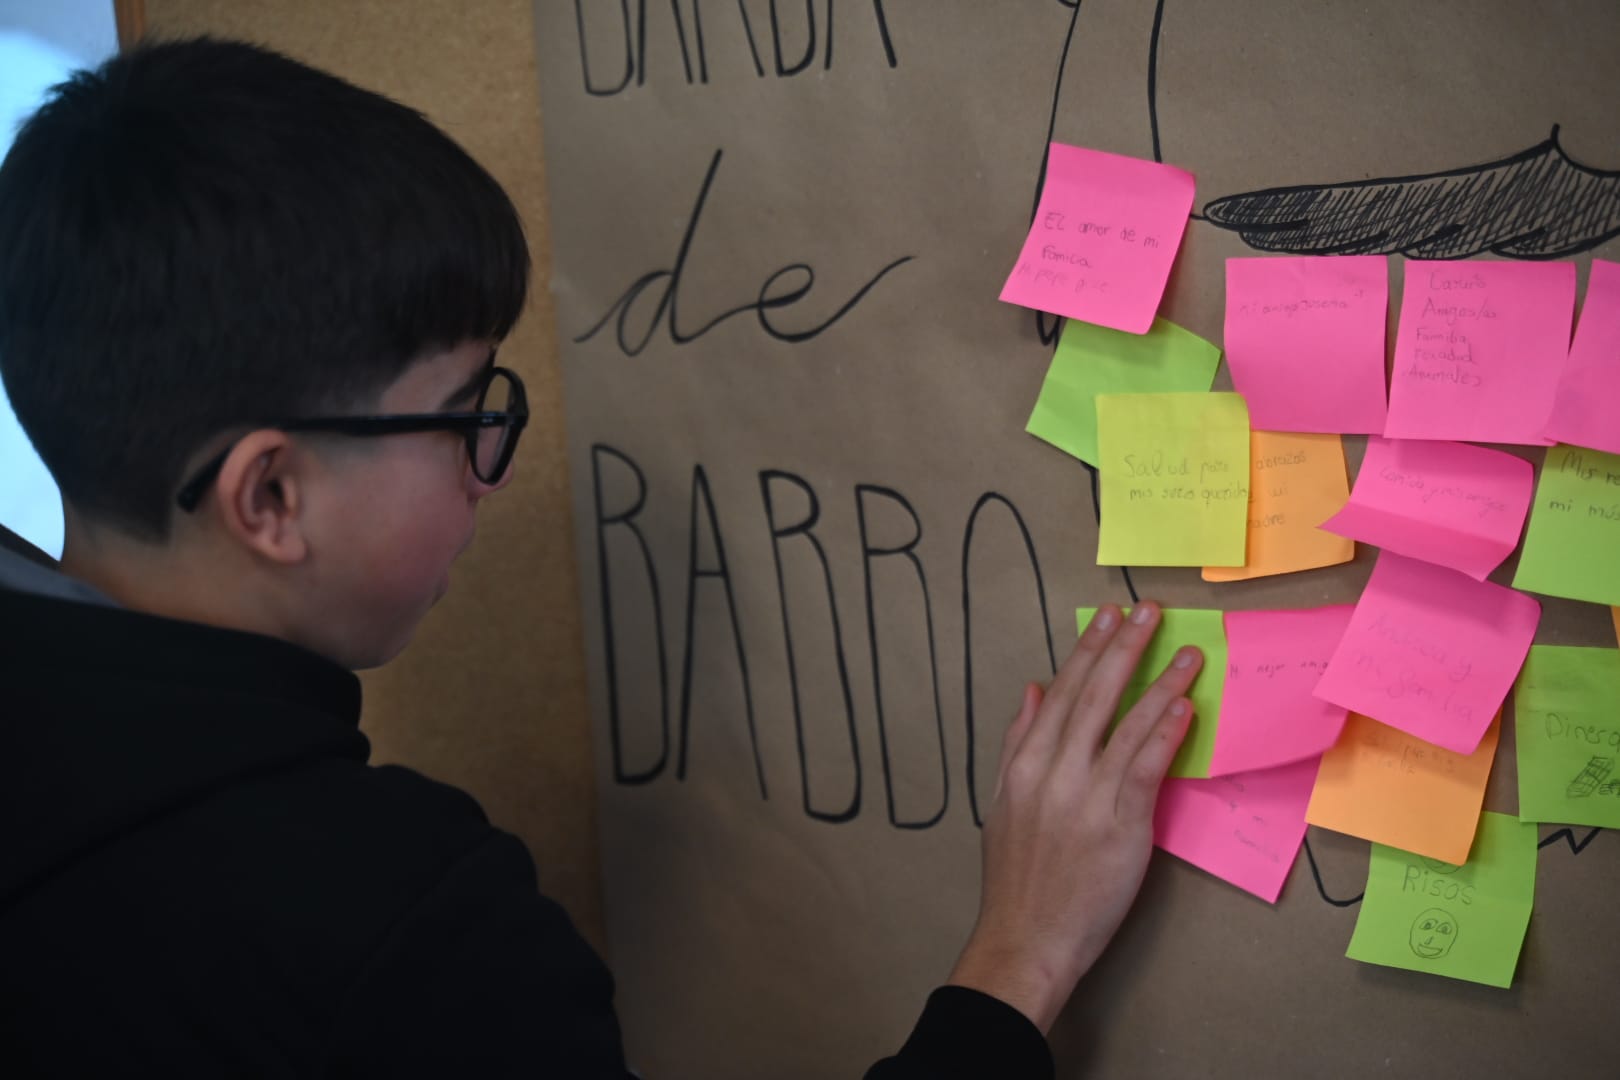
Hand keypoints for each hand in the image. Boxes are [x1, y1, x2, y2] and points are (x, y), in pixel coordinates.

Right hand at [945, 601, 1201, 1032]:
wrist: (1025, 938)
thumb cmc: (1016, 878)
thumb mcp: (1000, 803)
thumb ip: (1016, 743)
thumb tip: (1031, 688)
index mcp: (1023, 764)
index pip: (1059, 692)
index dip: (1086, 650)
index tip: (1107, 616)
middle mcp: (1052, 771)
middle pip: (1092, 695)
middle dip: (1122, 647)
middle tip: (1146, 610)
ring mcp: (1086, 797)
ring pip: (1124, 724)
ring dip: (1158, 682)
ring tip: (1185, 651)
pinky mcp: (1119, 825)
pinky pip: (1145, 767)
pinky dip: (1165, 733)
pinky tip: (1184, 706)